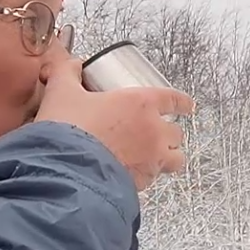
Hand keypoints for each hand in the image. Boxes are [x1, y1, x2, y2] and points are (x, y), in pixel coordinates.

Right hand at [36, 59, 194, 189]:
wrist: (65, 171)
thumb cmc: (68, 130)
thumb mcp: (62, 93)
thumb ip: (67, 74)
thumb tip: (70, 66)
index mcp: (141, 104)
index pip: (174, 99)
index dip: (182, 102)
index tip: (187, 105)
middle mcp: (154, 131)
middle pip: (176, 132)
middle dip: (169, 133)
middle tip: (156, 134)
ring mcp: (153, 159)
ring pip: (176, 159)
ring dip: (168, 156)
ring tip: (154, 157)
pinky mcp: (144, 182)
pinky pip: (154, 178)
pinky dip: (147, 175)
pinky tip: (132, 173)